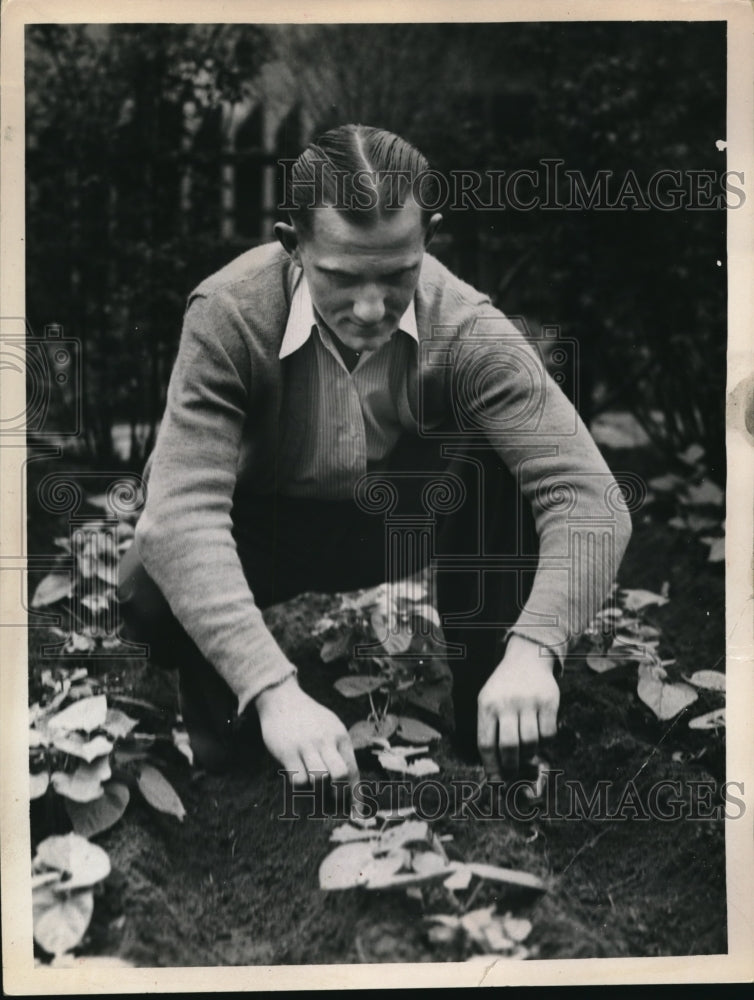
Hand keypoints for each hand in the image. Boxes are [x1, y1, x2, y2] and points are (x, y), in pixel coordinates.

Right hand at [255, 676, 359, 792]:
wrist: (282, 698)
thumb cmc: (308, 718)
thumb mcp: (330, 727)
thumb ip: (339, 750)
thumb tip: (347, 782)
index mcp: (340, 736)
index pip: (352, 769)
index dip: (356, 795)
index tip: (358, 814)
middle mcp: (325, 740)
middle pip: (340, 775)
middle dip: (338, 793)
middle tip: (331, 799)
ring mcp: (306, 746)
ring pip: (320, 779)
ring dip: (317, 791)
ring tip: (312, 787)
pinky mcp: (287, 751)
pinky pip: (299, 779)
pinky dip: (300, 786)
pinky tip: (297, 776)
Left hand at [477, 634, 558, 780]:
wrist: (526, 659)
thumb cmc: (503, 689)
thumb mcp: (488, 702)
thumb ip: (490, 732)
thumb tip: (497, 773)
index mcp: (486, 705)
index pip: (486, 744)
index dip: (492, 768)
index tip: (497, 782)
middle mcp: (506, 702)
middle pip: (509, 747)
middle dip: (511, 767)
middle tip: (514, 775)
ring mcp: (528, 701)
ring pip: (530, 742)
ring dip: (529, 755)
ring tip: (527, 754)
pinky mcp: (549, 701)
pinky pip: (548, 734)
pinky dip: (545, 743)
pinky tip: (540, 738)